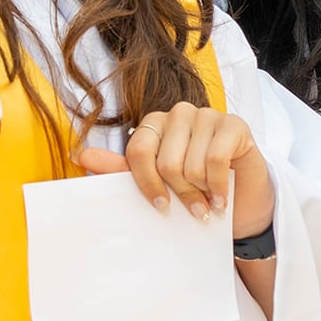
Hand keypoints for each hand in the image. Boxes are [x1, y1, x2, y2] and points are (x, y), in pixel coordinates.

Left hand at [76, 102, 273, 231]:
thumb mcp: (155, 185)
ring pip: (192, 163)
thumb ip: (122, 170)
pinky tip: (222, 196)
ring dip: (202, 192)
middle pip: (166, 162)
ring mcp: (209, 115)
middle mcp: (180, 113)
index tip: (161, 207)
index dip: (147, 184)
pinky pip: (217, 158)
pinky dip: (219, 186)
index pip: (138, 150)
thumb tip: (81, 156)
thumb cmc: (195, 192)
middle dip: (181, 192)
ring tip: (209, 198)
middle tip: (193, 205)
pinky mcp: (235, 124)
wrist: (239, 205)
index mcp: (155, 124)